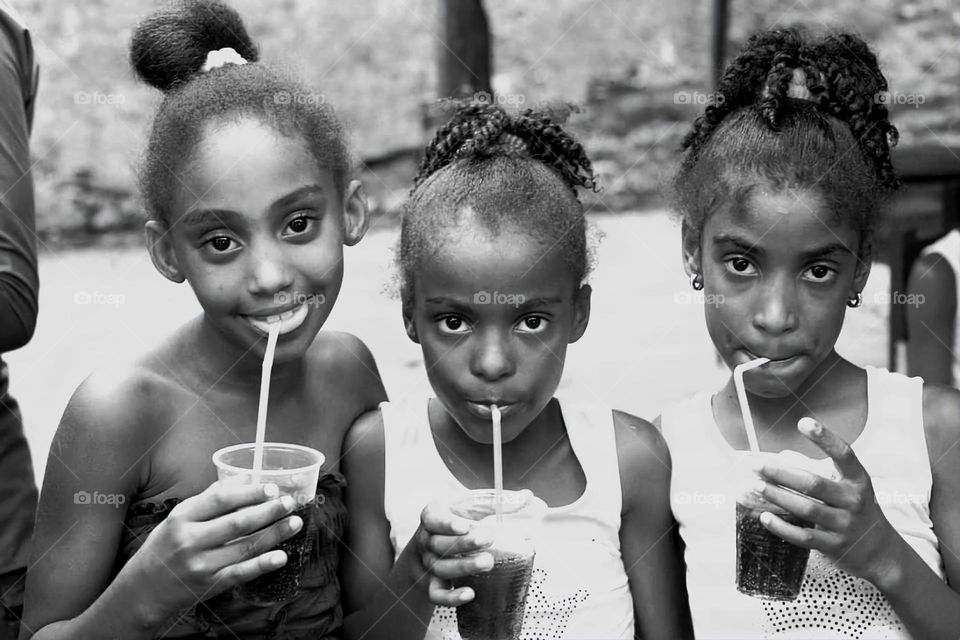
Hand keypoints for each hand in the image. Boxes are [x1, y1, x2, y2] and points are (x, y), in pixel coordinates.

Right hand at [125, 481, 300, 621]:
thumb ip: (208, 499)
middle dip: (269, 511)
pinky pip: (241, 573)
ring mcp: (200, 565)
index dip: (249, 492)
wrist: (142, 590)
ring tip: (294, 523)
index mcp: (182, 518)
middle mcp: (190, 540)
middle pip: (238, 522)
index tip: (271, 488)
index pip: (220, 499)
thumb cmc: (164, 548)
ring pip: (245, 546)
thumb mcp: (178, 518)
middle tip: (290, 503)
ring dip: (274, 534)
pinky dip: (263, 565)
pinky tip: (281, 556)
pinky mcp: (209, 585)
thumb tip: (242, 479)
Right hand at [413, 500, 495, 606]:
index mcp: (431, 517)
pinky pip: (437, 595)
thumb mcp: (464, 507)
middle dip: (465, 543)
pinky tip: (470, 594)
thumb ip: (490, 503)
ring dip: (465, 566)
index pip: (433, 519)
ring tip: (488, 562)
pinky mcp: (432, 585)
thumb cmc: (453, 524)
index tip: (465, 526)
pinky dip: (451, 597)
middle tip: (489, 539)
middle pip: (440, 544)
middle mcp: (426, 541)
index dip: (447, 524)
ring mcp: (428, 564)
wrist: (425, 552)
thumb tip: (526, 497)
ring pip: (442, 568)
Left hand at [752, 418, 902, 586]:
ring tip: (757, 486)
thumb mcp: (847, 486)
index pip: (844, 454)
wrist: (880, 551)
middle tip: (757, 465)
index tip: (803, 422)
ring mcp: (844, 524)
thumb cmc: (855, 508)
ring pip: (806, 508)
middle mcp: (853, 500)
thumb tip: (783, 456)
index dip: (825, 438)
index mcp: (857, 480)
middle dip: (782, 473)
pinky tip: (765, 517)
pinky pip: (804, 536)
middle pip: (814, 483)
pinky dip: (782, 527)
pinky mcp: (833, 545)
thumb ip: (818, 469)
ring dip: (778, 497)